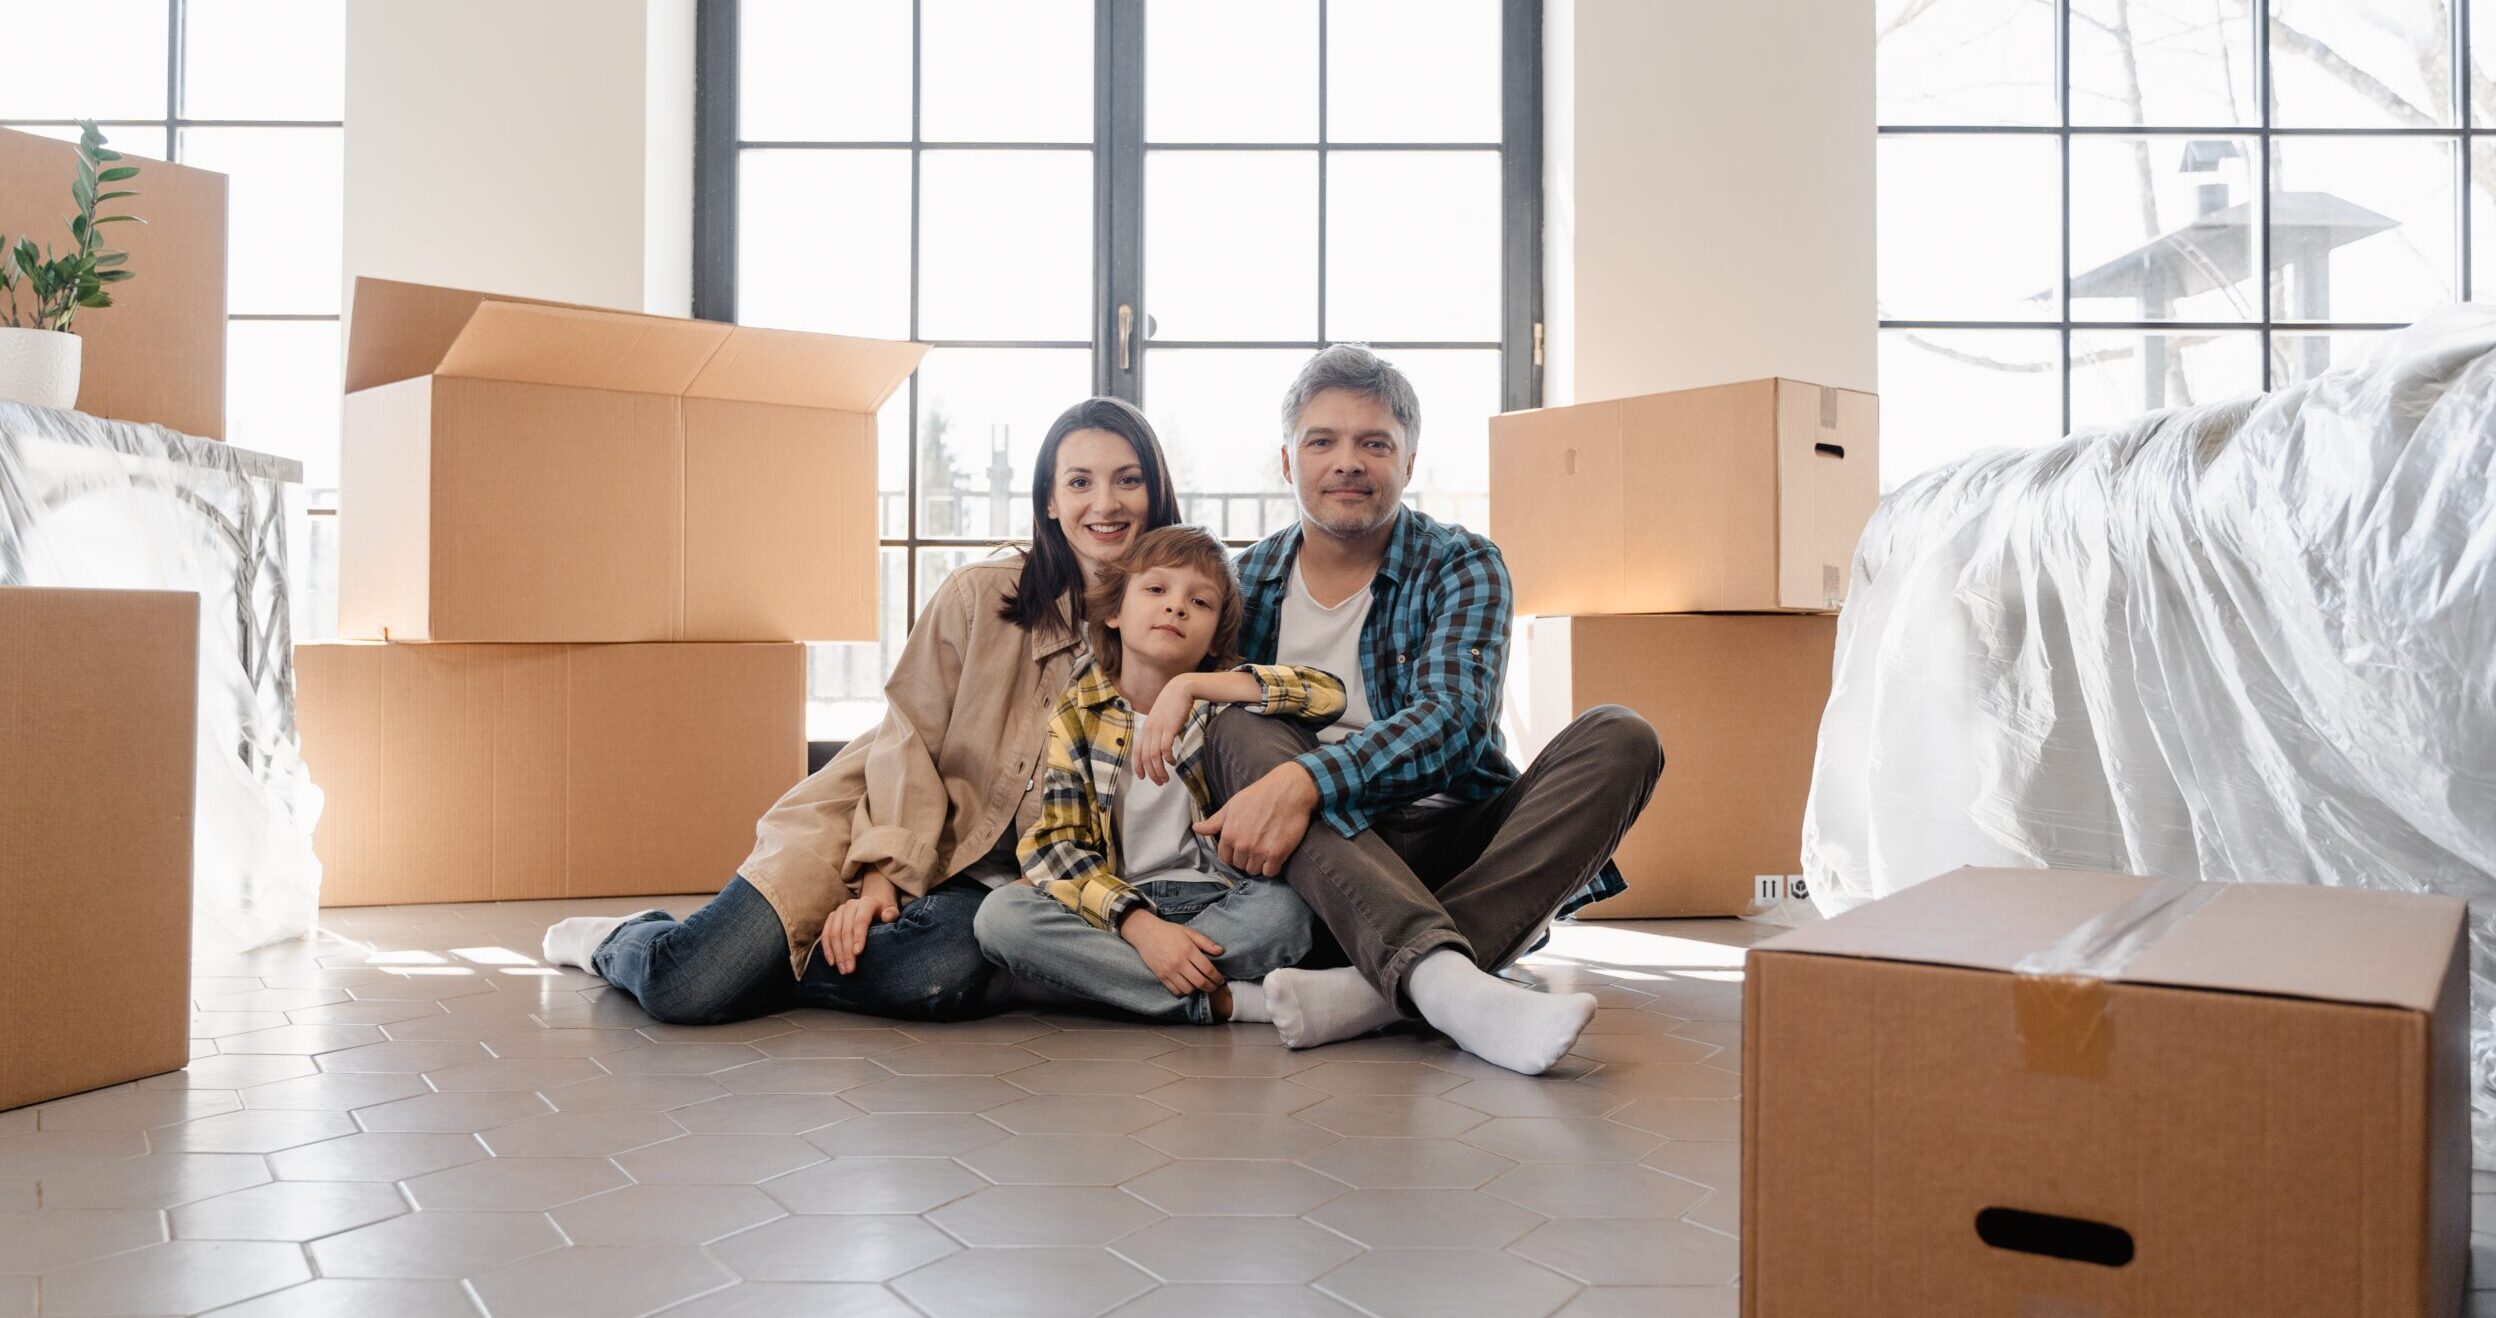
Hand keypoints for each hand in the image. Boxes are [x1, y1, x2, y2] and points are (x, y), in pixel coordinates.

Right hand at [819, 869, 900, 974]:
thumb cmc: (884, 912)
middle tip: (850, 969)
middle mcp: (851, 905)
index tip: (858, 953)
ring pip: (834, 933)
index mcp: (867, 903)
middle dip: (847, 952)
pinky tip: (832, 962)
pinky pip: (825, 934)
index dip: (858, 937)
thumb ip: (891, 914)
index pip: (860, 921)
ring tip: (843, 969)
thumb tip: (886, 918)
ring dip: (837, 953)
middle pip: (846, 930)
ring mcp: (839, 911)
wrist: (873, 904)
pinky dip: (827, 949)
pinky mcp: (831, 917)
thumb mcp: (892, 911)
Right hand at [1120, 909, 1225, 995]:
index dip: (1217, 977)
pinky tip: (1188, 986)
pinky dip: (1184, 991)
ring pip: (1188, 989)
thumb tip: (1221, 951)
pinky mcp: (1161, 976)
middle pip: (1200, 982)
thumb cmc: (1169, 931)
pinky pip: (1175, 990)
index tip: (1221, 980)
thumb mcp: (1189, 932)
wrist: (1145, 933)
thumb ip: (1206, 942)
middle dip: (1211, 987)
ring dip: (1197, 990)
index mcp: (1188, 950)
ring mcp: (1169, 970)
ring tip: (1201, 985)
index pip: (1207, 969)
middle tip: (1215, 987)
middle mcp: (1179, 962)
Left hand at [1136, 675, 1197, 785]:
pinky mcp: (1169, 728)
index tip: (1142, 777)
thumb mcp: (1161, 718)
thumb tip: (1162, 745)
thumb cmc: (1174, 703)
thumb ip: (1159, 730)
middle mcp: (1149, 730)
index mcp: (1146, 728)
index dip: (1137, 766)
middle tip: (1159, 782)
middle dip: (1151, 773)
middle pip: (1145, 757)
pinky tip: (1173, 763)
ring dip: (1159, 770)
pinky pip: (1165, 748)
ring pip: (1154, 756)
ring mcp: (1158, 729)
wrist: (1181, 688)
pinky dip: (1168, 759)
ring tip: (1166, 778)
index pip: (1137, 751)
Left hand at [1194, 762, 1316, 876]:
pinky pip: (1270, 872)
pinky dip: (1272, 867)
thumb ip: (1214, 821)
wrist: (1288, 790)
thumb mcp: (1232, 805)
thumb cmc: (1259, 794)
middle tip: (1257, 845)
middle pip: (1240, 865)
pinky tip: (1275, 855)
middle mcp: (1242, 845)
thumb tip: (1196, 828)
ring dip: (1259, 863)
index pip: (1225, 858)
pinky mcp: (1277, 855)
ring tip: (1266, 849)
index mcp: (1229, 834)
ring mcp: (1259, 851)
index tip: (1242, 847)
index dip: (1233, 853)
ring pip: (1254, 870)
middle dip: (1246, 858)